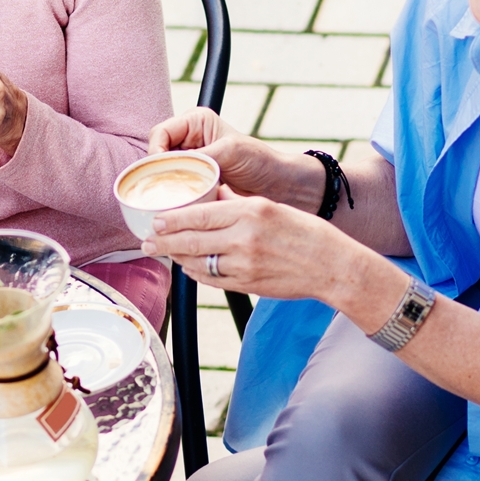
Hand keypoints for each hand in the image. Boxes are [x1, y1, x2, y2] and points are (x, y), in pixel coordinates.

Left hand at [141, 185, 359, 302]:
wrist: (332, 267)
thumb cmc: (305, 233)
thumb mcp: (272, 207)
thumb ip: (238, 203)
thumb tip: (212, 195)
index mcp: (250, 212)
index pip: (198, 214)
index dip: (171, 220)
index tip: (155, 221)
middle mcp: (244, 238)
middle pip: (190, 241)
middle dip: (163, 242)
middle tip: (146, 241)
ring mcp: (244, 264)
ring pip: (197, 262)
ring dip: (178, 259)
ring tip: (167, 253)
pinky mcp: (246, 285)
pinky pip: (212, 279)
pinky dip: (197, 273)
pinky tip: (191, 267)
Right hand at [148, 108, 296, 200]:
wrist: (276, 186)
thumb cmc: (259, 161)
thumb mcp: (229, 152)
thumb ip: (199, 157)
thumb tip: (173, 168)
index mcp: (195, 122)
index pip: (161, 133)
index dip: (156, 151)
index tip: (159, 170)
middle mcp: (188, 140)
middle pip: (157, 154)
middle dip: (157, 170)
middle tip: (162, 187)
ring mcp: (189, 163)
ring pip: (162, 173)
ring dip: (165, 185)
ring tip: (171, 197)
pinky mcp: (192, 182)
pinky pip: (173, 188)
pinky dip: (174, 196)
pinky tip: (179, 203)